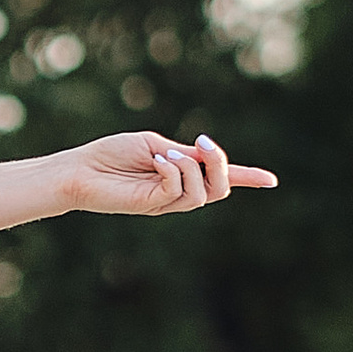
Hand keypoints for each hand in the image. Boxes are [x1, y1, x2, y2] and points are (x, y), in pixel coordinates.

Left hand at [63, 131, 274, 218]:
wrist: (80, 169)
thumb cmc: (111, 154)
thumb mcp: (156, 145)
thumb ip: (183, 154)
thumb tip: (206, 159)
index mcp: (180, 175)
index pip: (218, 179)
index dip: (247, 177)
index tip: (272, 180)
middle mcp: (177, 192)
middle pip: (220, 189)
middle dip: (222, 165)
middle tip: (202, 145)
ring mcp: (165, 202)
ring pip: (203, 193)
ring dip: (191, 168)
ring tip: (164, 155)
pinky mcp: (152, 206)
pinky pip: (179, 191)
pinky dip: (174, 172)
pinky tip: (156, 162)